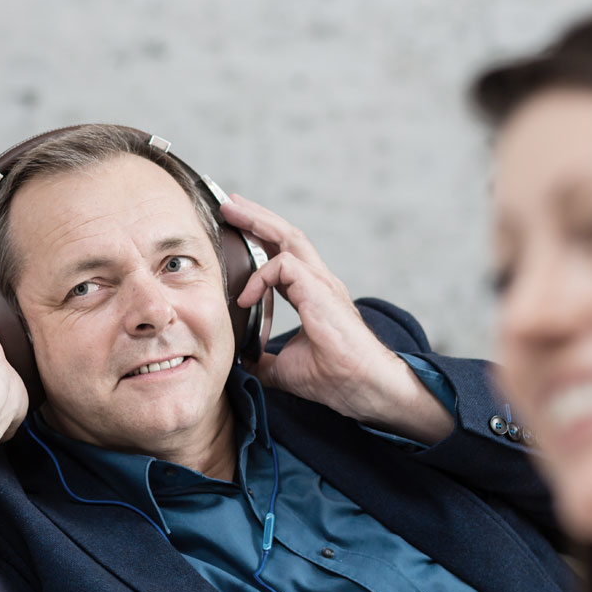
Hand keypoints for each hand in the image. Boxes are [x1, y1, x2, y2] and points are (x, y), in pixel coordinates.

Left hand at [220, 195, 452, 443]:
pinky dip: (260, 277)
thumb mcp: (286, 368)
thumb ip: (263, 360)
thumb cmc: (335, 378)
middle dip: (256, 218)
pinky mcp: (320, 289)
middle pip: (286, 236)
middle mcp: (320, 282)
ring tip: (232, 210)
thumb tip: (242, 361)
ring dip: (258, 221)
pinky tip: (246, 298)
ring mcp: (322, 283)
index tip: (236, 235)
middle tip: (229, 205)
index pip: (284, 257)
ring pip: (288, 237)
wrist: (363, 387)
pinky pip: (283, 266)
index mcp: (314, 295)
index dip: (260, 244)